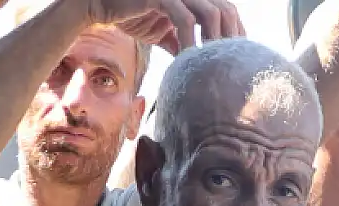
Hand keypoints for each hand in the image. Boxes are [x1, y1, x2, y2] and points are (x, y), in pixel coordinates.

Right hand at [90, 0, 244, 53]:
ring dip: (214, 41)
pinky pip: (185, 18)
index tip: (234, 60)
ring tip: (210, 64)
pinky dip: (190, 40)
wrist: (102, 5)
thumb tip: (191, 64)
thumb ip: (180, 43)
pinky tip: (188, 59)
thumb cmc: (133, 15)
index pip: (228, 12)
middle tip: (226, 66)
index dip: (236, 34)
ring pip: (211, 12)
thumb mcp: (163, 32)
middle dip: (230, 39)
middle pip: (226, 10)